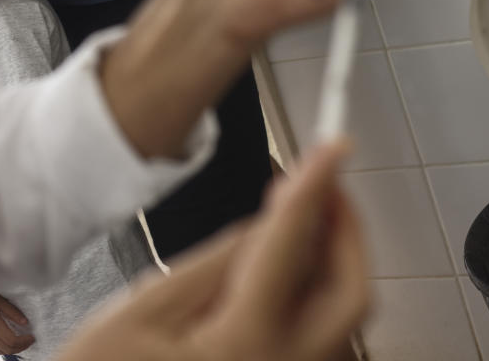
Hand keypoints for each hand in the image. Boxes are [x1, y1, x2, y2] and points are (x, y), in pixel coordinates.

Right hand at [0, 294, 34, 355]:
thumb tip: (25, 322)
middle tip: (30, 341)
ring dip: (12, 350)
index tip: (32, 337)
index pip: (13, 341)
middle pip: (8, 349)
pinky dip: (1, 349)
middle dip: (21, 347)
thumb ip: (12, 311)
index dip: (24, 341)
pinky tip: (5, 343)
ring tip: (21, 343)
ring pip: (0, 351)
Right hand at [55, 139, 366, 360]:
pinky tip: (282, 268)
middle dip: (346, 229)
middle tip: (324, 182)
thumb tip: (264, 226)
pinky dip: (314, 291)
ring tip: (298, 216)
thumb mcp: (140, 313)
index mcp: (242, 346)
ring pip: (341, 317)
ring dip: (332, 259)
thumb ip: (210, 269)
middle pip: (349, 294)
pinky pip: (320, 337)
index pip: (289, 246)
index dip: (313, 187)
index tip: (331, 148)